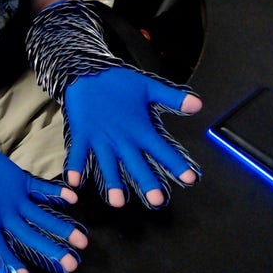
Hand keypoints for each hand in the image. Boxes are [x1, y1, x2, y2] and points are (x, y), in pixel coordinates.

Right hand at [0, 140, 87, 272]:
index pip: (0, 248)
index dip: (12, 265)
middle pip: (30, 236)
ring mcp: (14, 198)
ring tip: (82, 240)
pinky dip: (55, 192)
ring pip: (41, 216)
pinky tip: (72, 198)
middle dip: (51, 250)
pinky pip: (40, 189)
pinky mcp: (19, 180)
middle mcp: (2, 214)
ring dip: (61, 226)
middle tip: (72, 264)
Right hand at [64, 66, 201, 207]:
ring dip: (113, 183)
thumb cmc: (118, 80)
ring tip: (118, 202)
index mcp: (140, 128)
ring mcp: (101, 138)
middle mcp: (122, 137)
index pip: (163, 149)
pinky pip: (78, 154)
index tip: (191, 179)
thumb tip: (198, 105)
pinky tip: (74, 184)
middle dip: (148, 182)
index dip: (177, 164)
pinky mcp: (82, 134)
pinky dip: (75, 167)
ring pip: (108, 165)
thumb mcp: (149, 87)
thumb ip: (173, 98)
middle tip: (157, 201)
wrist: (87, 71)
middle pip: (137, 164)